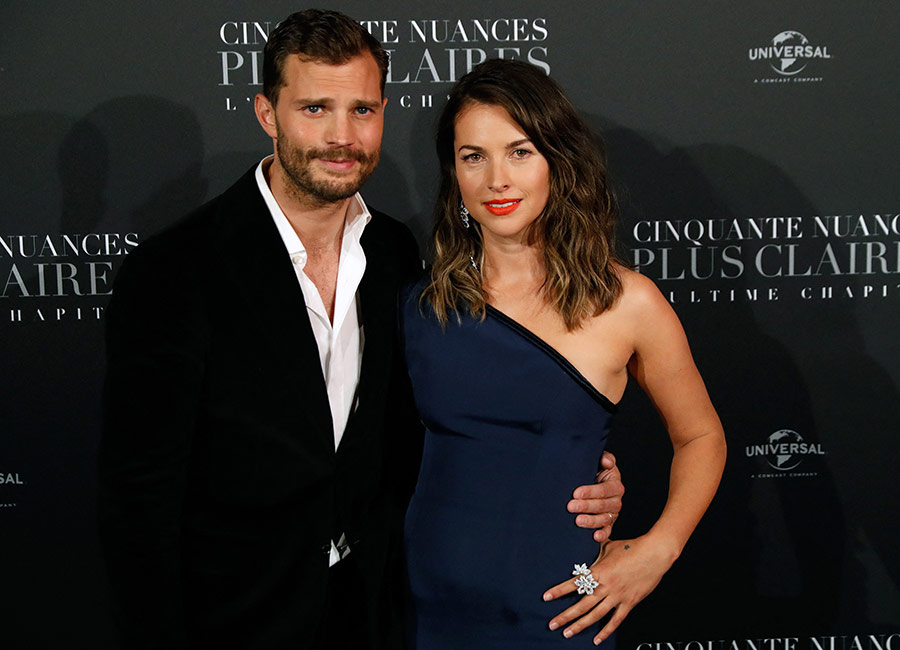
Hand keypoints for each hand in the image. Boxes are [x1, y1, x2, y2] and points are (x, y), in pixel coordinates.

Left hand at [543, 536, 677, 643]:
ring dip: (580, 625)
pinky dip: (606, 631)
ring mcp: (617, 596)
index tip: (546, 597)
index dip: (559, 591)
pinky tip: (596, 640)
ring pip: (595, 615)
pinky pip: (615, 620)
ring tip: (567, 633)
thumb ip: (595, 550)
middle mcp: (606, 586)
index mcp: (599, 572)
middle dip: (565, 615)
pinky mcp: (629, 603)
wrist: (654, 554)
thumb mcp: (608, 546)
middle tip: (552, 624)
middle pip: (582, 604)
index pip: (575, 583)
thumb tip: (586, 543)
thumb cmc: (631, 547)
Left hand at [568, 451, 623, 541]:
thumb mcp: (599, 461)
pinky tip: (594, 536)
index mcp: (615, 484)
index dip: (590, 492)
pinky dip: (602, 534)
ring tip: (577, 521)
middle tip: (571, 506)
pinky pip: (607, 530)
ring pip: (604, 519)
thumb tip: (607, 462)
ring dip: (591, 521)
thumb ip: (604, 458)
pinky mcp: (608, 523)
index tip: (575, 493)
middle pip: (603, 505)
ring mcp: (613, 513)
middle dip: (586, 506)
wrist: (592, 480)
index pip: (604, 489)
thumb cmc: (594, 470)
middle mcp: (616, 499)